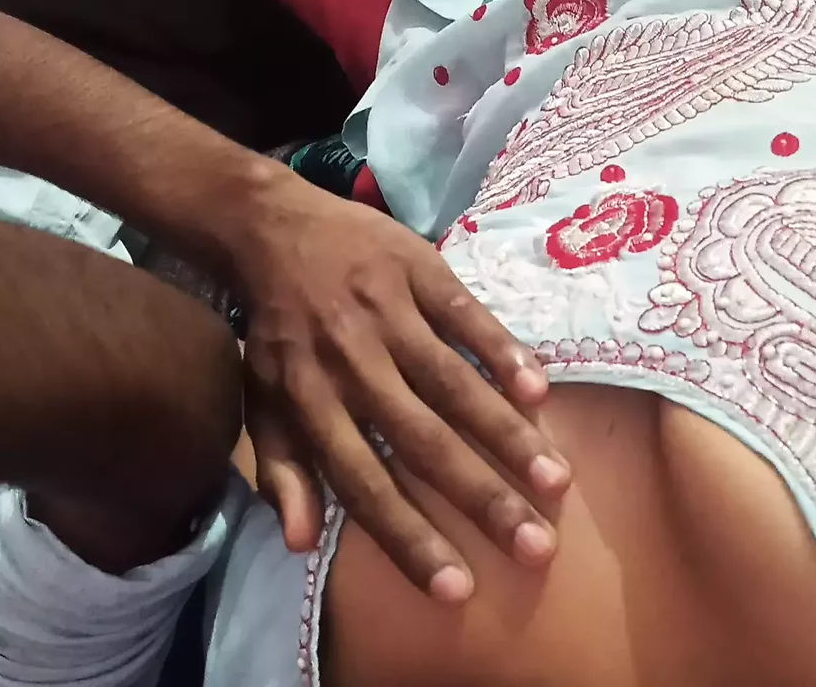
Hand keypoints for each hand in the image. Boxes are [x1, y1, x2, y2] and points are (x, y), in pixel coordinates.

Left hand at [234, 171, 570, 602]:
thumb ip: (282, 470)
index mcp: (311, 404)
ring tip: (557, 482)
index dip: (411, 539)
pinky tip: (541, 391)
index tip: (460, 590)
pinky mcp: (417, 272)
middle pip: (422, 443)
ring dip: (506, 434)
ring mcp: (387, 315)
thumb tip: (302, 544)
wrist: (267, 225)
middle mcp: (352, 365)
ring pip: (453, 384)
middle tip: (537, 548)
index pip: (365, 486)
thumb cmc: (273, 331)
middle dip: (481, 500)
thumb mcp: (258, 401)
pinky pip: (466, 316)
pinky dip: (501, 351)